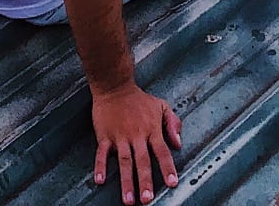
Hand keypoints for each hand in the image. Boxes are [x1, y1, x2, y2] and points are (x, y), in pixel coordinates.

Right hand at [91, 82, 180, 203]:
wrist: (114, 85)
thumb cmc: (138, 99)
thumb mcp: (161, 105)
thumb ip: (173, 123)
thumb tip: (178, 143)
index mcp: (151, 129)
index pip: (162, 151)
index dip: (167, 167)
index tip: (171, 183)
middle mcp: (136, 135)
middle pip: (142, 161)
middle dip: (145, 181)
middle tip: (147, 199)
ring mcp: (120, 136)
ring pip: (124, 161)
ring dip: (126, 181)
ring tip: (128, 199)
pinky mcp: (105, 135)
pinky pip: (102, 153)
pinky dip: (100, 166)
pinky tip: (100, 180)